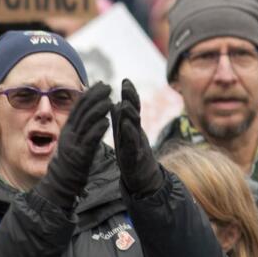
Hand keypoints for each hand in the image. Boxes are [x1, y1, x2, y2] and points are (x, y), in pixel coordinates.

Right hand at [32, 82, 111, 211]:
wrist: (60, 183)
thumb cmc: (69, 161)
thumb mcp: (72, 140)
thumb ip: (79, 127)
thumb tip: (88, 112)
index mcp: (68, 128)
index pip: (79, 106)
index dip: (90, 93)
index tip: (100, 83)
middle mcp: (70, 133)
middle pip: (83, 110)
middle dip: (95, 96)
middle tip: (107, 86)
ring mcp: (74, 144)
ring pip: (87, 122)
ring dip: (99, 110)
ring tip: (110, 100)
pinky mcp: (80, 155)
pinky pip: (90, 140)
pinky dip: (98, 129)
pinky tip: (107, 121)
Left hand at [111, 79, 162, 196]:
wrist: (142, 176)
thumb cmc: (132, 153)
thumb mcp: (124, 134)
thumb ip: (120, 120)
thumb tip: (115, 103)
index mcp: (131, 126)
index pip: (132, 106)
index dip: (129, 94)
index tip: (125, 80)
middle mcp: (135, 131)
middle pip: (135, 112)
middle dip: (131, 98)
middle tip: (126, 85)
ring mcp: (137, 143)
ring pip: (134, 126)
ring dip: (130, 114)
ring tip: (124, 103)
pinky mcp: (135, 155)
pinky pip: (132, 143)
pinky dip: (129, 133)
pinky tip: (125, 125)